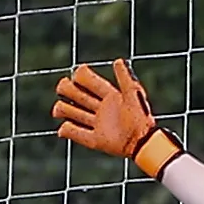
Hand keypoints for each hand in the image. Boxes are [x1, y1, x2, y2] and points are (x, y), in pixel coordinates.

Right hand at [53, 59, 184, 177]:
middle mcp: (101, 109)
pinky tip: (62, 128)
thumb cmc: (141, 117)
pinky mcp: (96, 140)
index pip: (89, 81)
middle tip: (62, 88)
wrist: (144, 142)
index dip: (80, 76)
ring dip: (63, 109)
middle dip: (67, 90)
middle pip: (78, 95)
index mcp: (109, 96)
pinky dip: (68, 130)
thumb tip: (118, 60)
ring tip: (58, 110)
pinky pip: (78, 135)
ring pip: (74, 113)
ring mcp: (98, 125)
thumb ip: (124, 78)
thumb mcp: (133, 95)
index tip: (77, 75)